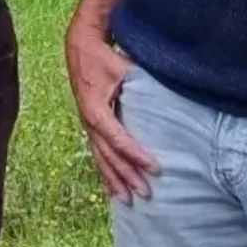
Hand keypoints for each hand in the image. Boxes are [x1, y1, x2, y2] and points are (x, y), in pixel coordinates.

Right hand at [64, 17, 158, 201]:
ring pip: (101, 158)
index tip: (156, 168)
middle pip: (109, 155)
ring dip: (114, 180)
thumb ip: (140, 83)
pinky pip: (96, 152)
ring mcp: (86, 124)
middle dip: (127, 176)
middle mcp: (89, 121)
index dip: (137, 156)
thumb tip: (165, 98)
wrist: (80, 46)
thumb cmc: (103, 56)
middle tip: (146, 193)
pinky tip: (111, 188)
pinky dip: (105, 171)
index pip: (119, 139)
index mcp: (95, 109)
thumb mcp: (122, 67)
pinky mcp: (89, 124)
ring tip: (128, 200)